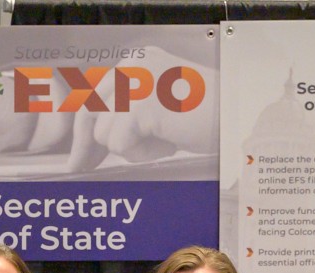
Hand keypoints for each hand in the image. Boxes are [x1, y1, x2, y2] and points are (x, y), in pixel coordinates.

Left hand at [67, 56, 217, 171]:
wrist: (236, 117)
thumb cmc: (205, 116)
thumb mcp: (160, 106)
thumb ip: (128, 112)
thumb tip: (94, 139)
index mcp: (137, 62)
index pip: (95, 96)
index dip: (84, 130)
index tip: (78, 156)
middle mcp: (133, 66)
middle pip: (90, 113)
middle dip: (86, 145)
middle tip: (78, 168)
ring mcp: (136, 84)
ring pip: (105, 134)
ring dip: (131, 148)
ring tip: (163, 139)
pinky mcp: (141, 105)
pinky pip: (121, 145)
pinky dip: (143, 153)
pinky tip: (168, 141)